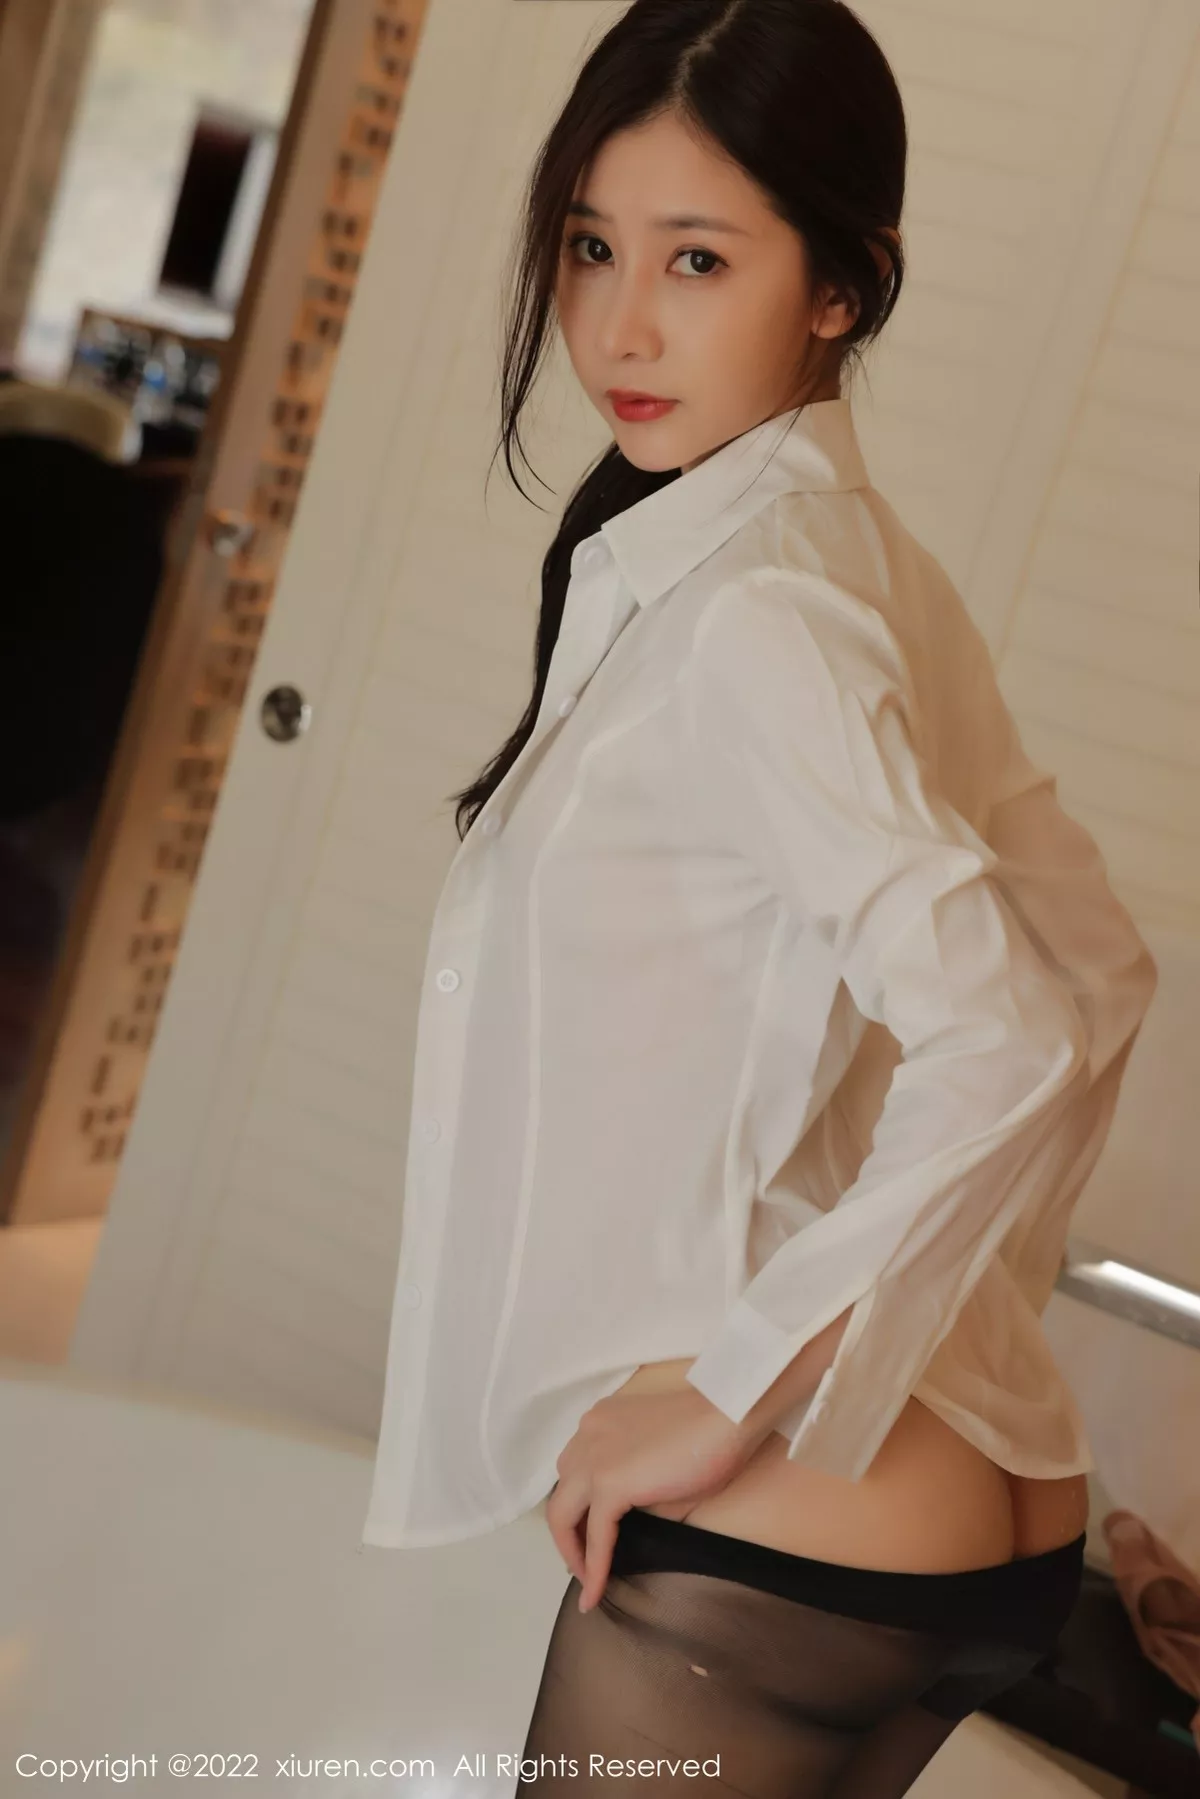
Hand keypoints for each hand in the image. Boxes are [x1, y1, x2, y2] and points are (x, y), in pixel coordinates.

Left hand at [545, 1384, 766, 1614]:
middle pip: (562, 1493)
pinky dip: (594, 1566)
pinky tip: (596, 1593)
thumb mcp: (660, 1465)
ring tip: (587, 1581)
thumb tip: (630, 1524)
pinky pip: (595, 1534)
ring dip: (572, 1551)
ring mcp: (594, 1458)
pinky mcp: (609, 1483)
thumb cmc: (708, 1437)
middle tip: (582, 1565)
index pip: (575, 1471)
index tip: (587, 1537)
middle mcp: (587, 1435)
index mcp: (599, 1423)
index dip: (579, 1508)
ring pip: (562, 1513)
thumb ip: (636, 1488)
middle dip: (568, 1534)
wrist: (728, 1415)